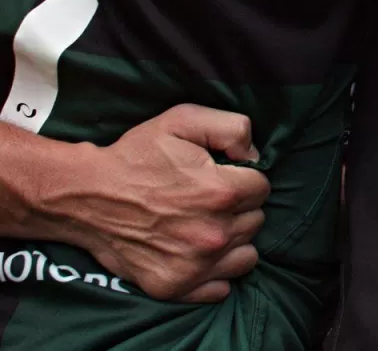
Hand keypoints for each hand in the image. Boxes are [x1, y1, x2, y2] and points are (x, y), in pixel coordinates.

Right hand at [49, 105, 269, 302]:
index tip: (222, 176)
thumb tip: (254, 155)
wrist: (85, 195)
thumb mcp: (184, 120)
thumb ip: (233, 128)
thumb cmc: (135, 155)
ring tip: (207, 224)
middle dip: (239, 207)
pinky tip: (197, 251)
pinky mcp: (175, 286)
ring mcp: (194, 265)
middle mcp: (213, 233)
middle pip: (255, 220)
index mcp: (221, 192)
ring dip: (233, 239)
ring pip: (245, 254)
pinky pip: (222, 286)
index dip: (243, 178)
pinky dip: (215, 270)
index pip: (262, 187)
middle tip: (208, 200)